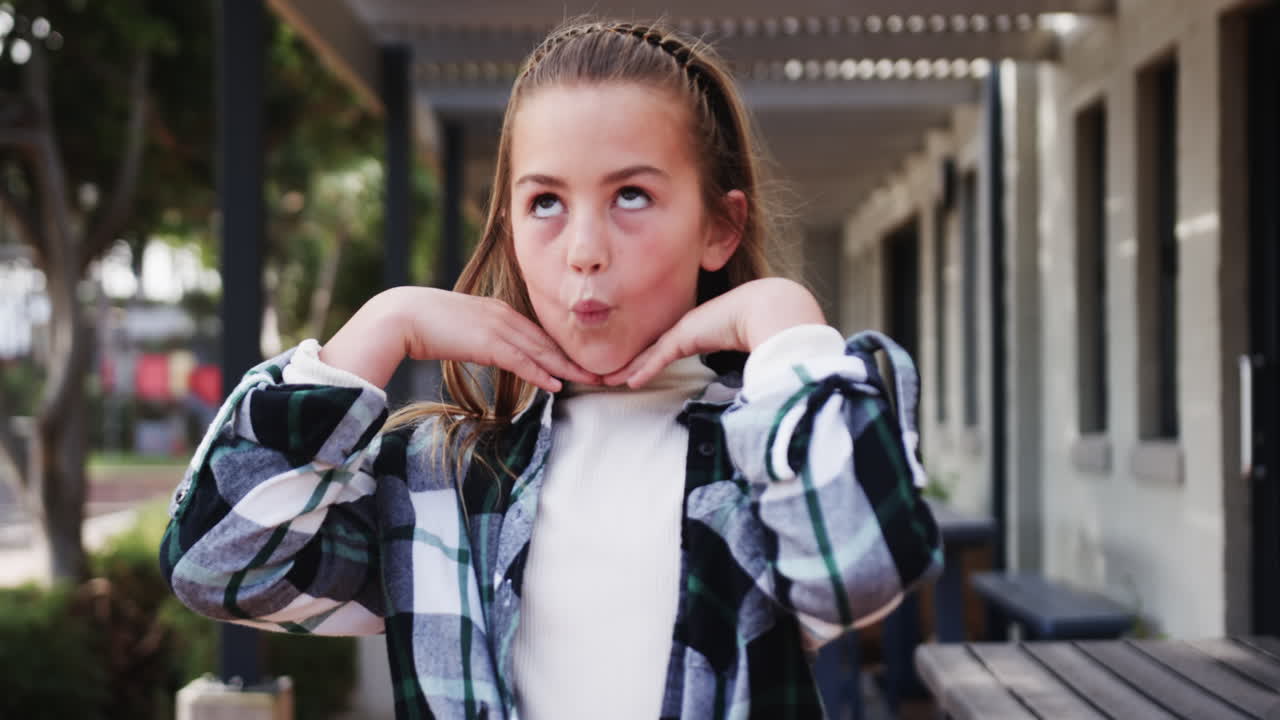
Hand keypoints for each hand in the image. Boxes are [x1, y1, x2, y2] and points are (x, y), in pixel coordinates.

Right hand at [320, 287, 598, 392]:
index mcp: (497, 311)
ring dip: (567, 368)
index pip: (537, 333)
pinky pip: (521, 360)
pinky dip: (540, 373)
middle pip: (547, 341)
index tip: (579, 362)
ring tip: (591, 381)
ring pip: (541, 351)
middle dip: (575, 358)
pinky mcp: (487, 342)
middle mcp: (503, 315)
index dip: (560, 349)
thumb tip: (482, 349)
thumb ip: (476, 337)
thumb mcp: (458, 329)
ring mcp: (497, 327)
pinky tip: (556, 386)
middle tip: (601, 372)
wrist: (400, 316)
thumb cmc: (422, 323)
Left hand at [604, 277, 824, 387]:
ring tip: (605, 381)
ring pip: (648, 354)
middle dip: (626, 363)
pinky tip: (627, 382)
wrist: (768, 307)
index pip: (664, 349)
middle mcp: (686, 329)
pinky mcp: (685, 337)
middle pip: (649, 350)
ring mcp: (684, 331)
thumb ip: (734, 362)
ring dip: (626, 369)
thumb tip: (743, 384)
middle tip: (604, 376)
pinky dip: (643, 370)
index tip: (627, 372)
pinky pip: (659, 357)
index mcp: (697, 331)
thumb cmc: (761, 325)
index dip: (645, 361)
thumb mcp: (740, 346)